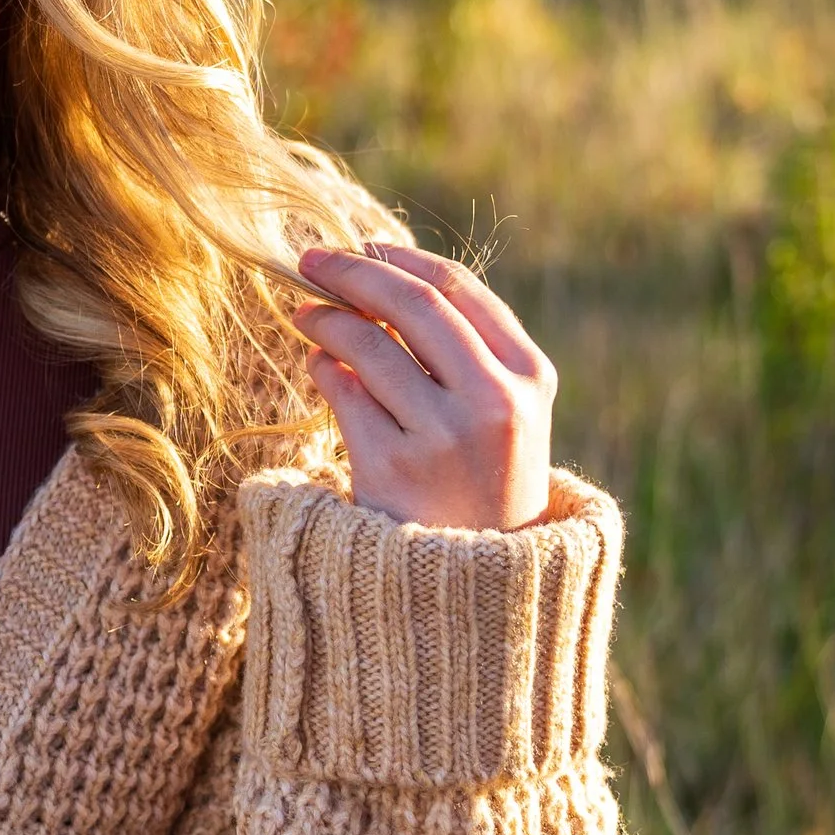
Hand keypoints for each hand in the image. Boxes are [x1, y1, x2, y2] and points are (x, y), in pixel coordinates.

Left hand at [292, 242, 555, 528]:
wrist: (482, 588)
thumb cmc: (485, 483)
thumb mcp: (505, 414)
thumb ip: (464, 350)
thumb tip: (379, 275)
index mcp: (530, 377)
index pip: (458, 288)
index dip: (401, 259)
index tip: (363, 246)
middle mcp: (494, 402)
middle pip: (411, 305)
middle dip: (353, 272)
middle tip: (310, 260)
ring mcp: (444, 436)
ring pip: (370, 346)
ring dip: (327, 318)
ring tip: (304, 313)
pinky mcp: (394, 468)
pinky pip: (345, 393)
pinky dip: (324, 367)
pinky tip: (319, 363)